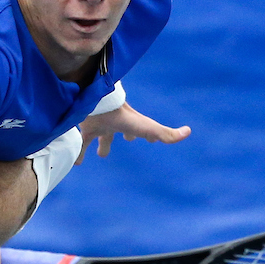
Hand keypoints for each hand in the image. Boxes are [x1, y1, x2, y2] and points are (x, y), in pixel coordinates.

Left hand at [76, 102, 191, 163]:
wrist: (97, 100)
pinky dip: (78, 152)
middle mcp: (113, 123)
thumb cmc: (122, 116)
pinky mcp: (82, 126)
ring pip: (97, 136)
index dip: (147, 136)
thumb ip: (165, 133)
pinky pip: (79, 141)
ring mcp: (97, 123)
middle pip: (116, 133)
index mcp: (128, 124)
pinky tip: (75, 163)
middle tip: (118, 145)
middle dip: (118, 139)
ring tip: (94, 157)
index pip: (141, 131)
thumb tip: (188, 131)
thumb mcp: (146, 128)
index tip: (150, 141)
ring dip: (98, 145)